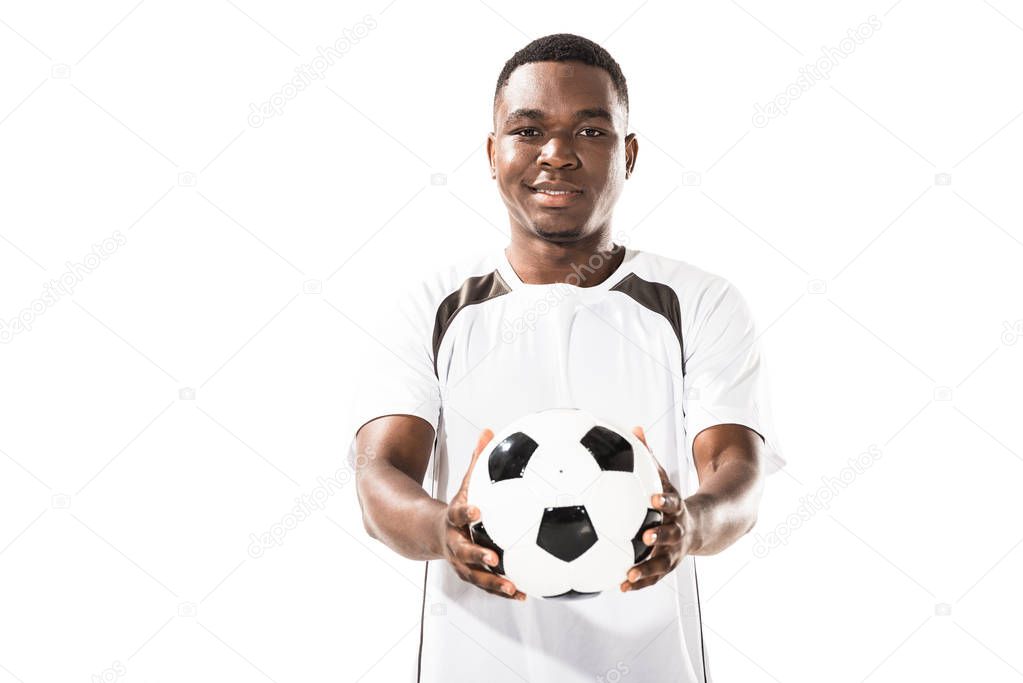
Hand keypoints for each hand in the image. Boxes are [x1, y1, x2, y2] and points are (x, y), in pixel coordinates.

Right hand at [436, 428, 526, 600]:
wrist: (430, 534)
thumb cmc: (456, 507)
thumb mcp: (465, 484)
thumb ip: (477, 460)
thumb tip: (488, 430)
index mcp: (453, 519)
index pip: (458, 514)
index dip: (467, 513)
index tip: (478, 510)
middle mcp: (454, 543)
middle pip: (463, 551)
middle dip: (477, 554)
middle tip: (494, 557)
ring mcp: (460, 562)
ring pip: (475, 576)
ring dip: (493, 582)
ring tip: (514, 587)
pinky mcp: (470, 574)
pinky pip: (486, 585)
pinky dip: (503, 590)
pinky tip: (524, 594)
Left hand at [620, 426, 696, 591]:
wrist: (701, 526)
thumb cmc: (671, 499)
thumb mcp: (664, 477)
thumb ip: (649, 456)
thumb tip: (634, 427)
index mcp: (677, 508)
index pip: (673, 501)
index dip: (664, 500)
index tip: (653, 497)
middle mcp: (678, 530)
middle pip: (671, 534)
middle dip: (660, 536)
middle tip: (646, 538)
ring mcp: (674, 551)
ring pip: (662, 563)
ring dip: (646, 569)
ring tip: (628, 575)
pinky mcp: (668, 565)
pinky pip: (654, 577)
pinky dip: (639, 583)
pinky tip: (619, 587)